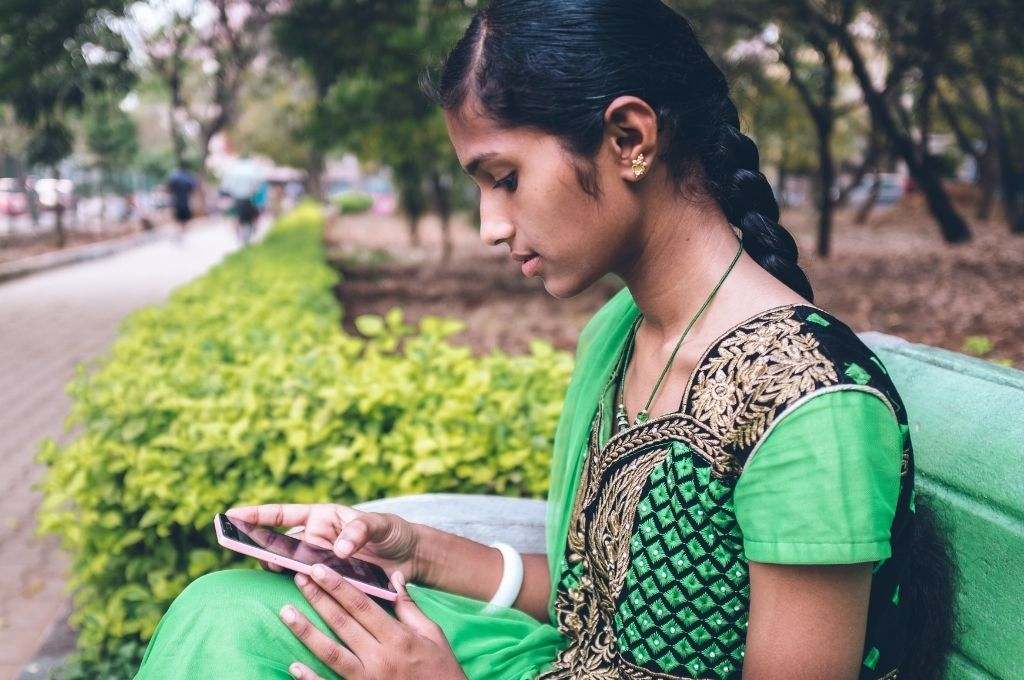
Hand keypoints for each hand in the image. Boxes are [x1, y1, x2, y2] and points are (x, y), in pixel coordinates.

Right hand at [226, 503, 422, 582]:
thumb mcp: (380, 524)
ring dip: (285, 570)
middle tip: (256, 554)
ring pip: (293, 567)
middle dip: (267, 548)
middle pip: (283, 544)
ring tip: (280, 571)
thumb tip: (339, 548)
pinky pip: (312, 587)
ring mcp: (321, 563)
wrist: (410, 558)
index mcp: (322, 517)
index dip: (257, 514)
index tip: (232, 515)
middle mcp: (316, 540)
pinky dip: (306, 590)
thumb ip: (360, 530)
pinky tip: (303, 593)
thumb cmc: (392, 532)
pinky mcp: (331, 583)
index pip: (283, 514)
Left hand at [280, 564, 465, 679]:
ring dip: (306, 632)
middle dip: (318, 599)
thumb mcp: (433, 634)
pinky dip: (311, 678)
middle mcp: (381, 658)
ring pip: (331, 653)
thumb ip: (410, 607)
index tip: (319, 569)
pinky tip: (294, 665)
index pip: (361, 605)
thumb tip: (394, 577)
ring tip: (286, 613)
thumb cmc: (440, 669)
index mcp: (398, 637)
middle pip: (342, 623)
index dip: (338, 586)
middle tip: (298, 579)